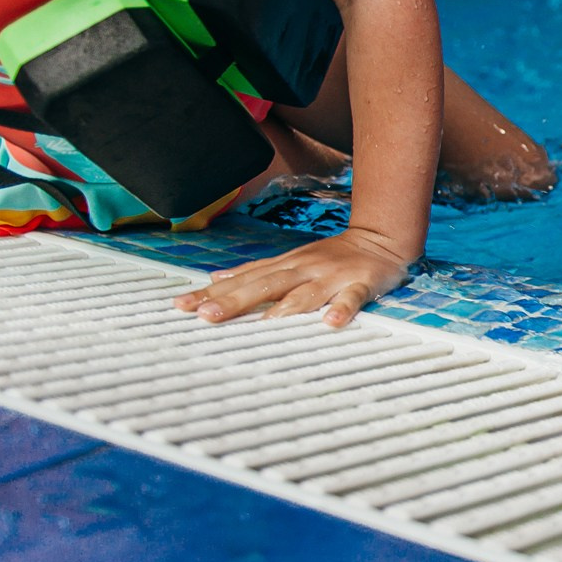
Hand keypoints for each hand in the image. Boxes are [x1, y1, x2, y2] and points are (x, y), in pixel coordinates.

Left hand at [174, 224, 413, 326]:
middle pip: (265, 285)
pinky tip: (332, 323)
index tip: (182, 306)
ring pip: (305, 293)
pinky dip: (342, 309)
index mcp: (284, 266)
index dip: (212, 293)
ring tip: (264, 323)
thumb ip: (256, 271)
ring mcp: (331, 277)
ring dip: (285, 308)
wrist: (379, 238)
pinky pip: (351, 298)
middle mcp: (303, 269)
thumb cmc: (331, 257)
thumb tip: (216, 279)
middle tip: (208, 316)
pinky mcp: (360, 284)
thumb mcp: (290, 260)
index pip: (242, 280)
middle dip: (236, 300)